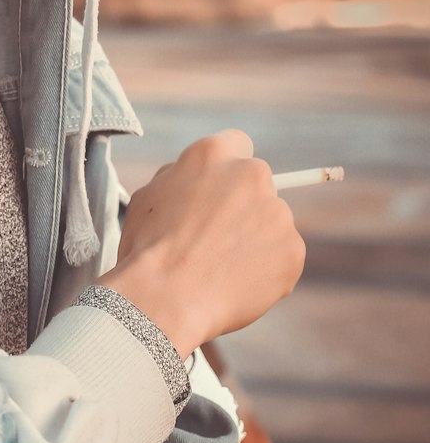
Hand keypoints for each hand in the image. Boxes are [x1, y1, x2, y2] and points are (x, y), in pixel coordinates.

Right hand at [100, 130, 304, 356]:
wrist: (166, 297)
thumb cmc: (148, 248)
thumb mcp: (148, 197)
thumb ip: (180, 180)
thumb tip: (197, 184)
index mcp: (212, 154)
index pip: (237, 144)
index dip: (227, 172)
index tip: (221, 192)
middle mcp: (252, 173)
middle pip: (258, 184)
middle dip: (243, 206)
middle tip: (217, 238)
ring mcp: (277, 212)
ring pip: (271, 223)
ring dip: (255, 240)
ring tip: (219, 269)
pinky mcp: (293, 249)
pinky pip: (282, 258)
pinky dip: (266, 272)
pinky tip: (235, 285)